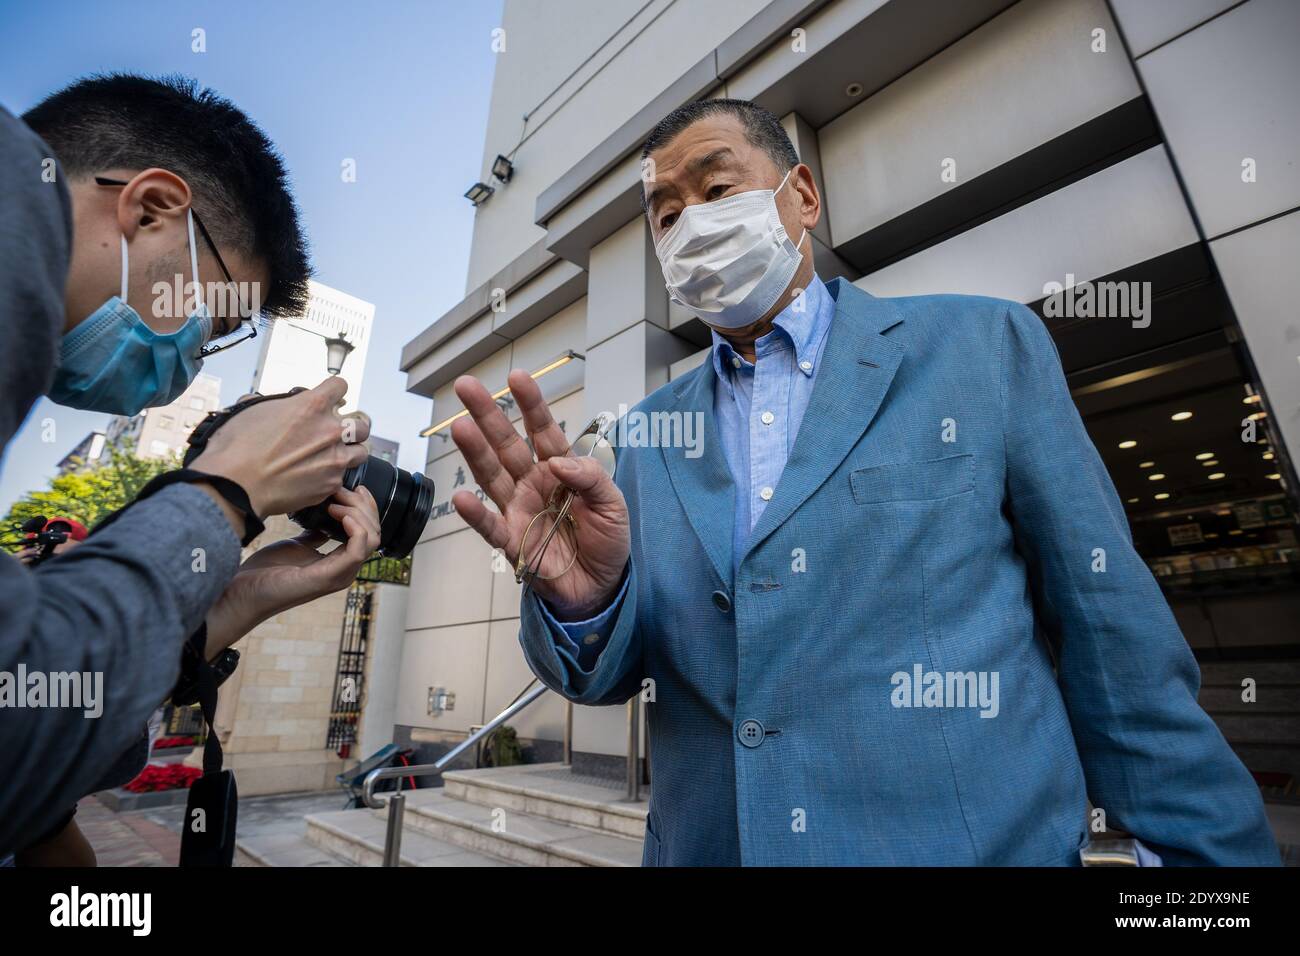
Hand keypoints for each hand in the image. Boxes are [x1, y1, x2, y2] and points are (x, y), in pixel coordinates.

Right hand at [190, 377, 369, 517]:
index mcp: (313, 405)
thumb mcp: (252, 411)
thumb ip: (271, 403)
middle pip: (361, 423)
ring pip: (361, 452)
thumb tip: (266, 403)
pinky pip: (343, 477)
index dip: (334, 392)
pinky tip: (316, 478)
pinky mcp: (332, 483)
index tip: (330, 398)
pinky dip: (333, 477)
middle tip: (335, 434)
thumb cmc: (237, 447)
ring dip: (349, 452)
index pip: (341, 386)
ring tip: (332, 457)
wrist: (235, 486)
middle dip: (350, 427)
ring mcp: (335, 458)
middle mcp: (330, 430)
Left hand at [203, 486, 381, 657]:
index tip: (352, 487)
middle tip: (340, 491)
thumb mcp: (297, 544)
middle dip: (362, 505)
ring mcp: (340, 574)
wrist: (245, 592)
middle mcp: (347, 569)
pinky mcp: (329, 577)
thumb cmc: (267, 572)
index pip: (371, 532)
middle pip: (375, 532)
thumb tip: (324, 517)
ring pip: (371, 538)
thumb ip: (316, 534)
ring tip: (335, 503)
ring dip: (358, 513)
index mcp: (341, 562)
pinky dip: (355, 528)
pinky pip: (357, 550)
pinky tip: (338, 514)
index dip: (366, 507)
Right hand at [450, 370, 629, 619]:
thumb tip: (557, 462)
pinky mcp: (512, 542)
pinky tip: (462, 497)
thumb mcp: (613, 504)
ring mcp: (519, 511)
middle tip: (466, 386)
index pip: (542, 430)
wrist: (601, 587)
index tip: (517, 377)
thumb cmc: (607, 541)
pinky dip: (476, 514)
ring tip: (459, 427)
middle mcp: (533, 484)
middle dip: (488, 415)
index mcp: (559, 470)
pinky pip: (490, 526)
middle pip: (506, 444)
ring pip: (492, 476)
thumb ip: (591, 478)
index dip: (530, 404)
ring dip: (475, 452)